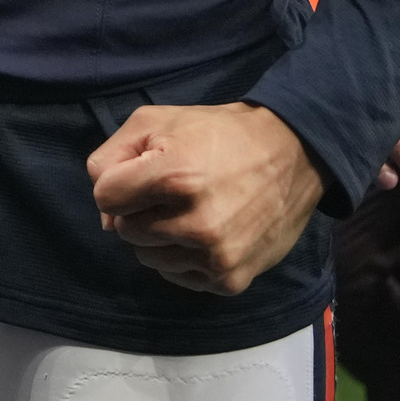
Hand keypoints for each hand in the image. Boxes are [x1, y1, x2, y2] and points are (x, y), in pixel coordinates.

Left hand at [86, 103, 324, 295]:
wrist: (294, 152)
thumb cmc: (220, 132)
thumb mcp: (157, 120)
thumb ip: (112, 157)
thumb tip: (105, 215)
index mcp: (175, 175)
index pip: (105, 197)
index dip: (119, 183)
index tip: (144, 173)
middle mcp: (196, 222)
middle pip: (125, 231)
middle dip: (140, 210)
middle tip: (173, 191)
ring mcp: (215, 256)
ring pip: (149, 258)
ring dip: (160, 237)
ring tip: (192, 210)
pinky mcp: (230, 280)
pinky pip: (177, 277)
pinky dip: (183, 257)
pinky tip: (206, 232)